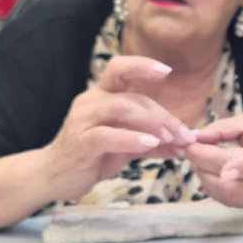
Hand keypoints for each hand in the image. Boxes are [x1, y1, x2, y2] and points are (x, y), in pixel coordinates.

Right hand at [39, 56, 195, 200]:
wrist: (55, 177)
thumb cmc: (93, 156)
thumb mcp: (128, 145)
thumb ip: (155, 141)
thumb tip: (187, 142)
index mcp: (101, 96)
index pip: (120, 68)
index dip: (142, 65)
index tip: (167, 71)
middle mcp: (90, 101)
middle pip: (132, 97)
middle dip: (162, 115)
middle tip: (184, 134)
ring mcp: (82, 120)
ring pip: (121, 108)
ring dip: (151, 122)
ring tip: (170, 138)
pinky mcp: (80, 142)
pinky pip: (107, 135)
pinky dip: (132, 138)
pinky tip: (150, 144)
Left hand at [187, 109, 242, 207]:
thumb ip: (223, 128)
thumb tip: (195, 138)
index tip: (225, 171)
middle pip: (233, 178)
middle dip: (202, 161)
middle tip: (187, 146)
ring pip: (225, 192)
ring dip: (203, 173)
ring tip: (200, 156)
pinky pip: (226, 199)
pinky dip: (211, 183)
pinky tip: (209, 169)